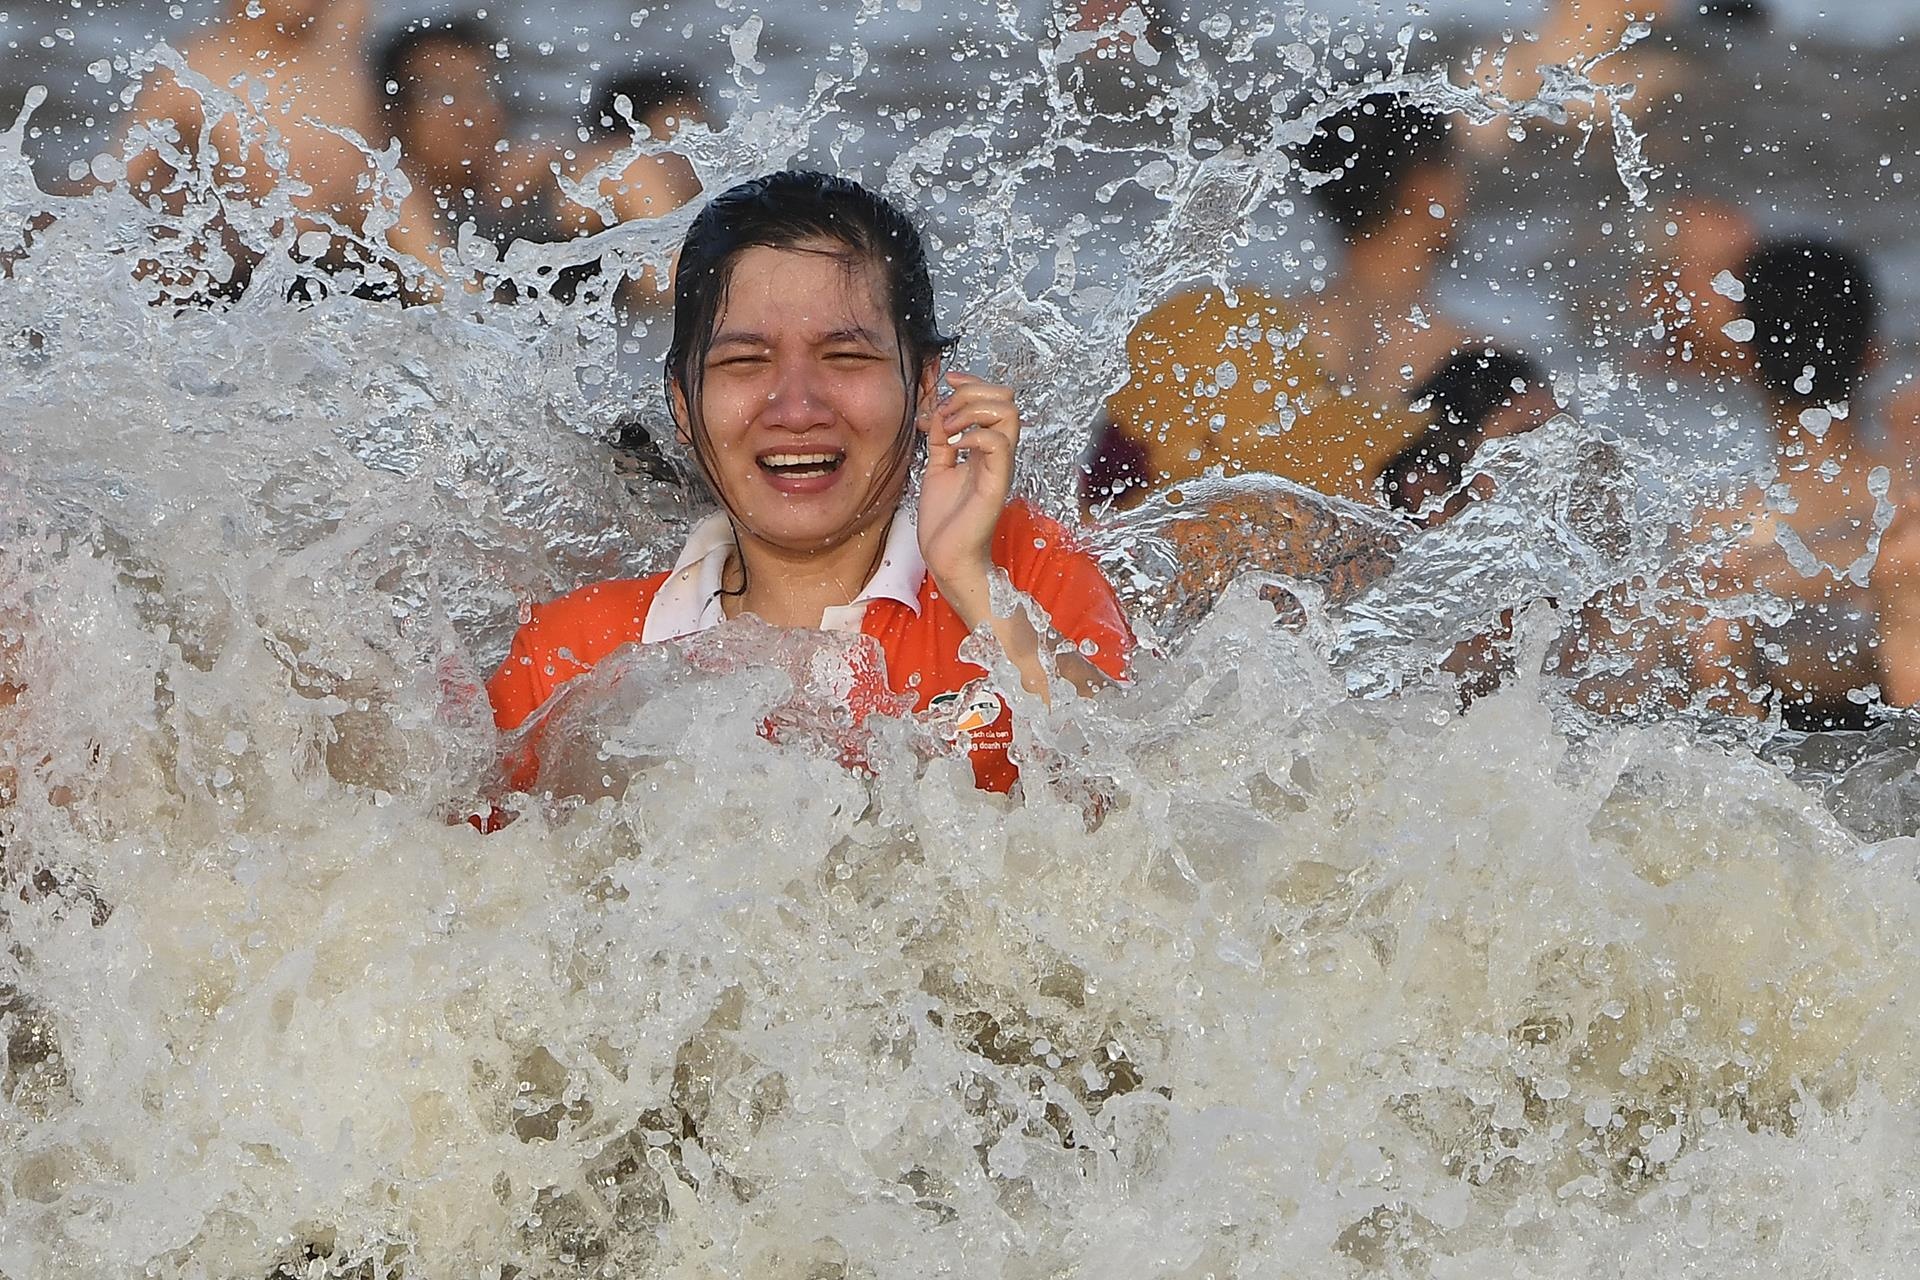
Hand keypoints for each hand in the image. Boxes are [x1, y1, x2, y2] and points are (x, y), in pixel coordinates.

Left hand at [917, 370, 1020, 622]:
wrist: (946, 557)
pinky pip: (997, 443)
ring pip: (1008, 414)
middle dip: (973, 393)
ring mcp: (999, 468)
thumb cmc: (945, 521)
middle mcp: (998, 455)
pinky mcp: (995, 483)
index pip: (996, 400)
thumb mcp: (938, 468)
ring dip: (972, 411)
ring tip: (949, 430)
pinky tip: (954, 447)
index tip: (949, 380)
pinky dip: (973, 435)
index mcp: (986, 449)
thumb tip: (938, 413)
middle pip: (1007, 400)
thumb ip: (941, 440)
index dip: (974, 383)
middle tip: (946, 413)